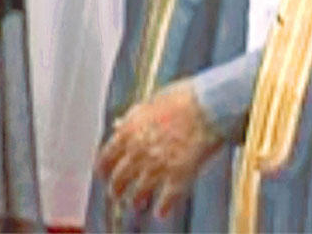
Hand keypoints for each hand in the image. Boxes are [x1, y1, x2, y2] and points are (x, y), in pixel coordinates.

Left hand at [96, 81, 224, 219]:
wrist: (208, 105)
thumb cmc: (182, 99)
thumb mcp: (150, 103)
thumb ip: (132, 117)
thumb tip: (118, 125)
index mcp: (129, 131)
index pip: (106, 156)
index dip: (104, 168)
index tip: (103, 173)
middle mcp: (138, 151)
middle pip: (119, 178)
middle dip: (116, 189)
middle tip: (116, 193)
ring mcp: (157, 166)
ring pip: (138, 193)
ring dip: (136, 200)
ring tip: (137, 203)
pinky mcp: (178, 177)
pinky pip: (165, 201)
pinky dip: (162, 209)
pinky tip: (160, 212)